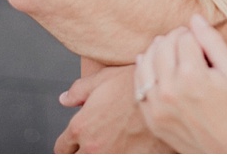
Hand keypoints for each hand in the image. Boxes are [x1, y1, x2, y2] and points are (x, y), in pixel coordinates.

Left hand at [54, 65, 170, 152]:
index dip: (67, 143)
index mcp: (82, 127)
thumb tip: (65, 99)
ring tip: (112, 144)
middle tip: (92, 142)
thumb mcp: (103, 78)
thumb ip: (79, 91)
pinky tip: (128, 147)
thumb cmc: (135, 84)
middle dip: (81, 152)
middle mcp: (94, 147)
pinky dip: (123, 154)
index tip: (73, 141)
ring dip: (100, 153)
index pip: (62, 147)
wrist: (165, 95)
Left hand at [135, 15, 226, 153]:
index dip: (193, 34)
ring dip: (157, 50)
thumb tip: (194, 18)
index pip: (184, 37)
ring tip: (169, 50)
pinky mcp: (151, 117)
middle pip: (163, 45)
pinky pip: (138, 85)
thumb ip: (213, 41)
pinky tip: (151, 65)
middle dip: (175, 38)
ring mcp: (157, 105)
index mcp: (192, 75)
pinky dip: (143, 71)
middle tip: (186, 42)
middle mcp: (170, 89)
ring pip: (146, 61)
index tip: (200, 40)